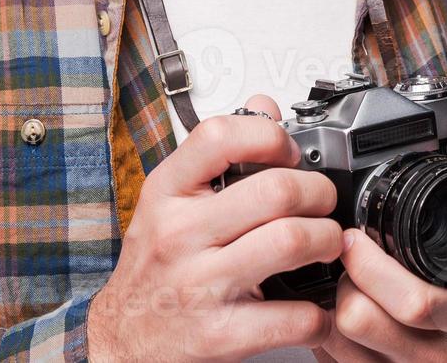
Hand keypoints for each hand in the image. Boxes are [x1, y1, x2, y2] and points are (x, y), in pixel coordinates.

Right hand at [88, 95, 340, 361]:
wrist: (119, 342)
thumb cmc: (152, 270)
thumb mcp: (168, 203)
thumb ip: (217, 154)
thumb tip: (264, 107)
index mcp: (167, 193)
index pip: (220, 135)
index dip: (270, 136)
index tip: (288, 152)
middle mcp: (180, 234)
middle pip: (276, 190)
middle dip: (319, 192)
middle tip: (323, 202)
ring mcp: (200, 285)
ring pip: (292, 242)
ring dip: (328, 241)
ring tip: (327, 244)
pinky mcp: (220, 335)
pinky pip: (294, 317)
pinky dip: (320, 312)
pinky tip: (316, 305)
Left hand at [316, 162, 446, 362]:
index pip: (413, 302)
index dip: (372, 267)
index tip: (355, 237)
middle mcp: (432, 354)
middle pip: (360, 321)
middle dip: (343, 278)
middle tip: (346, 253)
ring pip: (338, 341)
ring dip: (331, 303)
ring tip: (347, 278)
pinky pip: (333, 358)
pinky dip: (327, 329)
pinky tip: (343, 305)